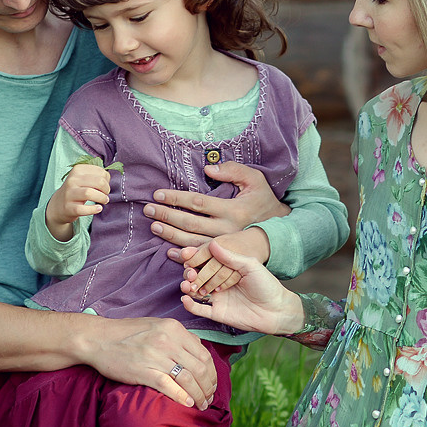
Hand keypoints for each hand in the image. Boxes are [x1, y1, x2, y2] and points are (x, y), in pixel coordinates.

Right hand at [45, 164, 109, 240]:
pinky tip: (98, 209)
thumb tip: (108, 178)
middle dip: (106, 189)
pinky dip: (94, 209)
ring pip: (89, 193)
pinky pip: (83, 209)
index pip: (100, 171)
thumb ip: (95, 175)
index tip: (104, 186)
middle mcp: (72, 180)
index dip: (107, 179)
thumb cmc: (75, 190)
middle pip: (98, 181)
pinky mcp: (69, 207)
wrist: (58, 205)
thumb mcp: (82, 178)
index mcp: (77, 170)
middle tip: (106, 194)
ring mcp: (69, 194)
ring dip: (102, 198)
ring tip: (104, 201)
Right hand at [83, 315, 216, 408]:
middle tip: (209, 397)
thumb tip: (198, 346)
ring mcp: (156, 356)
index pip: (204, 353)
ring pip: (188, 379)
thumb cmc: (127, 332)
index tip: (212, 383)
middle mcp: (168, 341)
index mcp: (174, 328)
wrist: (98, 338)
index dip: (212, 372)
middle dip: (209, 386)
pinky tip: (187, 404)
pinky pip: (169, 386)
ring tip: (201, 404)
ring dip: (199, 395)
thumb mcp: (157, 325)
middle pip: (200, 368)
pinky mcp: (143, 371)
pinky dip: (182, 397)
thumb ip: (178, 335)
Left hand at [145, 162, 287, 256]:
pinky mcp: (223, 256)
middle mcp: (227, 230)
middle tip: (148, 210)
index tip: (158, 194)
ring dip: (170, 234)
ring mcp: (224, 246)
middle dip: (167, 215)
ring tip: (154, 226)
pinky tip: (168, 251)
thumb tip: (208, 169)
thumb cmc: (264, 201)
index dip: (176, 198)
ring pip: (192, 242)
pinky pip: (200, 257)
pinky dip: (182, 255)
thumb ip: (233, 171)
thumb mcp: (255, 180)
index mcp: (233, 210)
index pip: (198, 202)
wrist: (278, 233)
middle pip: (190, 223)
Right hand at [180, 239, 302, 334]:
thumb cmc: (266, 285)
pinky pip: (199, 309)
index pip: (206, 262)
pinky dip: (190, 305)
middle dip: (190, 273)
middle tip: (190, 272)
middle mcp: (219, 283)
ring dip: (188, 287)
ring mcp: (218, 298)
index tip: (186, 254)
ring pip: (195, 292)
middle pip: (198, 277)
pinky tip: (186, 298)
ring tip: (187, 285)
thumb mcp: (250, 266)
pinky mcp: (217, 313)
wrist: (276, 310)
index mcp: (226, 269)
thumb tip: (212, 243)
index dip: (194, 258)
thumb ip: (230, 257)